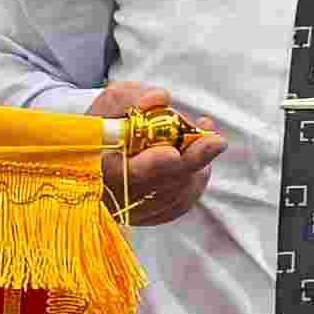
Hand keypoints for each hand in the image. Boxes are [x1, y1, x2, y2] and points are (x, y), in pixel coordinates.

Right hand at [95, 82, 219, 226]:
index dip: (150, 164)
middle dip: (190, 161)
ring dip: (195, 165)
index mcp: (98, 167)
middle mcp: (114, 196)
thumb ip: (133, 98)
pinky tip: (198, 161)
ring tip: (206, 140)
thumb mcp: (112, 101)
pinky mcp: (153, 215)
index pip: (124, 172)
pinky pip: (182, 200)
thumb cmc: (106, 123)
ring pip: (175, 192)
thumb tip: (160, 99)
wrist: (100, 150)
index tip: (172, 153)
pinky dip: (194, 179)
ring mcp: (135, 211)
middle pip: (159, 184)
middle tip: (215, 141)